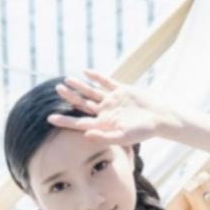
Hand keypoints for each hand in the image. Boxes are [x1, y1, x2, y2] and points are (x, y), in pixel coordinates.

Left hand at [48, 68, 174, 144]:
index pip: (79, 123)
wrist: (159, 119)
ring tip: (66, 80)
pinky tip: (86, 72)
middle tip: (57, 90)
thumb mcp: (124, 137)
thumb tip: (86, 134)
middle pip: (83, 105)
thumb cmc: (143, 131)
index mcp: (104, 125)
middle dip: (70, 98)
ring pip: (92, 92)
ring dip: (79, 86)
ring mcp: (113, 102)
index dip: (64, 121)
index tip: (49, 118)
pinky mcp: (122, 91)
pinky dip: (96, 77)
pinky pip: (106, 82)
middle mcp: (106, 113)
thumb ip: (104, 136)